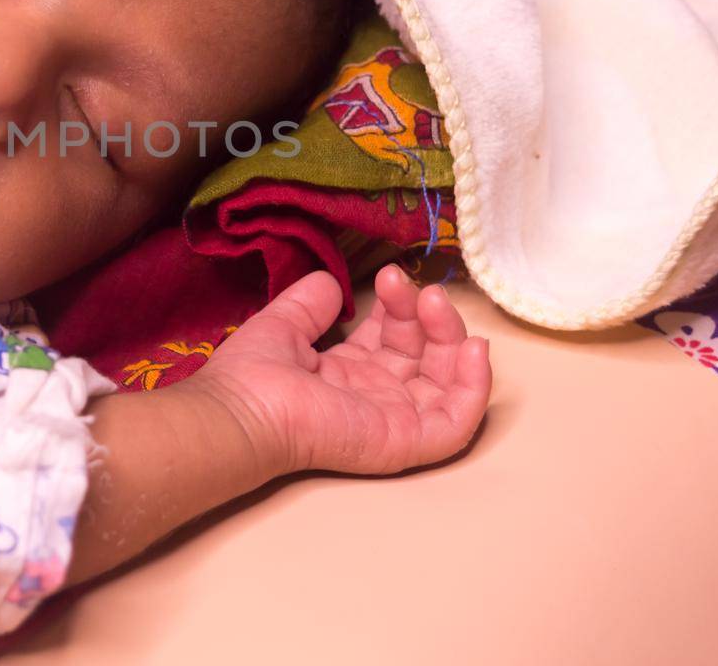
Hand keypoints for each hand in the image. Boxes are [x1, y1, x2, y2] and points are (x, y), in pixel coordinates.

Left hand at [192, 266, 490, 477]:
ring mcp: (393, 421)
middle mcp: (375, 396)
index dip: (400, 305)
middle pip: (425, 355)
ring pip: (448, 383)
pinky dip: (475, 387)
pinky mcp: (405, 442)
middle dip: (427, 315)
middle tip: (416, 288)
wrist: (242, 411)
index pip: (394, 337)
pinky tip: (472, 348)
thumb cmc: (252, 376)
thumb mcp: (284, 325)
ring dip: (451, 338)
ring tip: (434, 303)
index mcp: (348, 373)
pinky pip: (457, 423)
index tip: (389, 275)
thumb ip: (311, 304)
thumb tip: (331, 282)